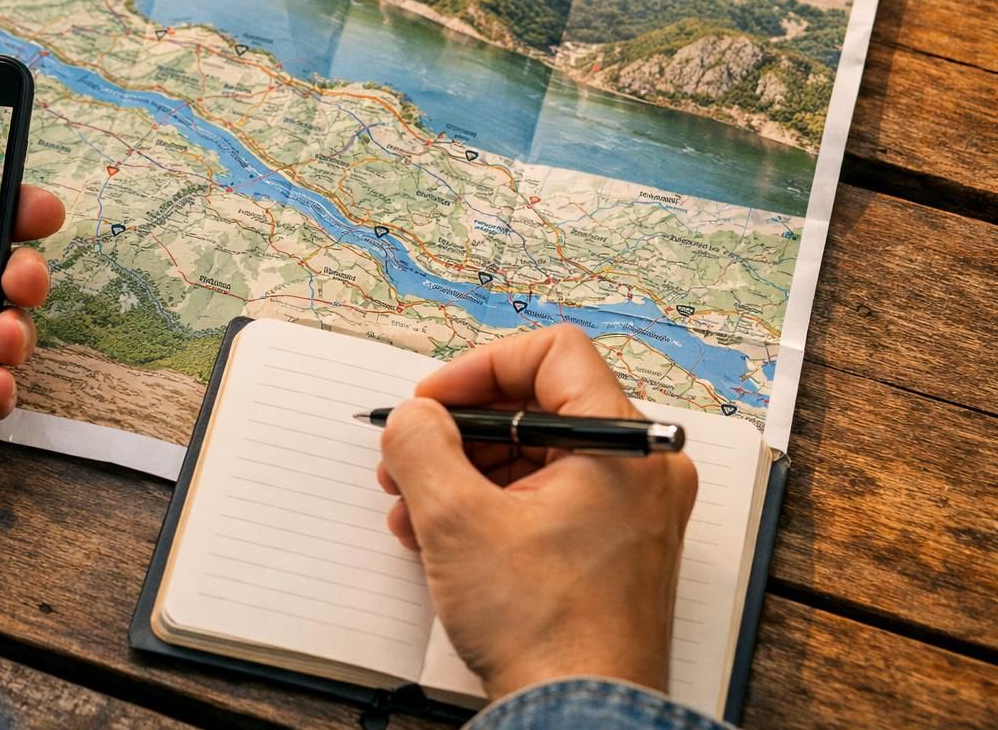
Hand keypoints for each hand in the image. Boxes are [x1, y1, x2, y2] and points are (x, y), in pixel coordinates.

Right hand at [376, 325, 697, 699]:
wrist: (580, 719)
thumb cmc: (548, 632)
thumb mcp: (457, 521)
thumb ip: (422, 445)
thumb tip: (413, 416)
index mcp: (623, 446)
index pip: (554, 353)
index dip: (480, 367)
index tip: (433, 400)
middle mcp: (638, 471)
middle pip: (536, 407)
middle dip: (457, 431)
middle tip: (407, 455)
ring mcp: (627, 513)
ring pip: (531, 456)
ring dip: (461, 473)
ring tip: (411, 508)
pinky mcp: (609, 549)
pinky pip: (542, 499)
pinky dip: (487, 508)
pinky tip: (436, 538)